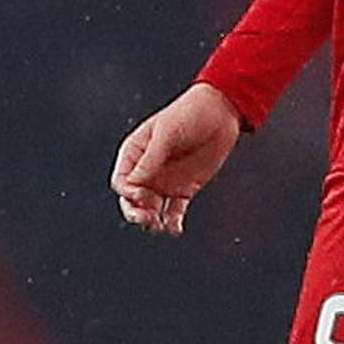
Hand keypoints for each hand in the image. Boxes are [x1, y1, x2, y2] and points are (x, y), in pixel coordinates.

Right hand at [110, 82, 243, 236]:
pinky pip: (174, 211)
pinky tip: (175, 229)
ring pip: (151, 208)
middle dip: (135, 212)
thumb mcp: (167, 133)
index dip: (128, 192)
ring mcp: (165, 181)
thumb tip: (134, 183)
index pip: (123, 180)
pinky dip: (172, 222)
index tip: (142, 194)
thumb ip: (151, 158)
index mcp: (136, 153)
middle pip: (132, 199)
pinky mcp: (185, 190)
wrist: (220, 114)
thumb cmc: (189, 115)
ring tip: (159, 226)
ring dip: (152, 220)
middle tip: (146, 219)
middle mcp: (147, 170)